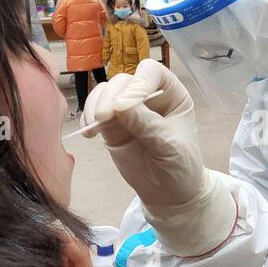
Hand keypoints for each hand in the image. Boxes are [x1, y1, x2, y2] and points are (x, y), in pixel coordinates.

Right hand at [83, 60, 235, 256]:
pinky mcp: (112, 125)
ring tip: (94, 127)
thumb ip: (147, 124)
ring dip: (95, 105)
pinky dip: (87, 118)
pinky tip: (89, 133)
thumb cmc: (180, 167)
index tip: (124, 105)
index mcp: (171, 94)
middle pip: (124, 80)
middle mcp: (148, 96)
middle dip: (110, 96)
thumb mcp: (169, 146)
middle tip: (103, 119)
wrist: (170, 194)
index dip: (137, 83)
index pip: (151, 72)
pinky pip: (94, 112)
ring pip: (106, 93)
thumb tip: (120, 105)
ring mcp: (128, 109)